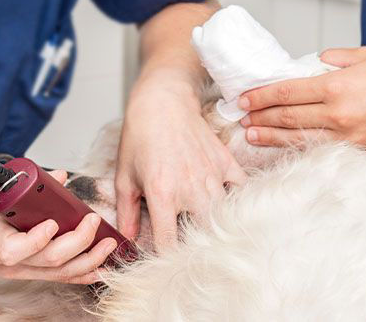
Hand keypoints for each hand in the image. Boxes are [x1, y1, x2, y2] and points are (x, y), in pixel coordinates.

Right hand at [0, 170, 117, 283]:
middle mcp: (6, 260)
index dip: (37, 239)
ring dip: (87, 260)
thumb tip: (59, 176)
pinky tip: (100, 268)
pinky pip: (57, 278)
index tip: (53, 223)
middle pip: (46, 261)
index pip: (15, 248)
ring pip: (57, 273)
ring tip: (109, 245)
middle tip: (94, 221)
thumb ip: (19, 177)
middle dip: (77, 243)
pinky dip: (81, 274)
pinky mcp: (26, 272)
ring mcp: (17, 270)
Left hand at [116, 71, 247, 250]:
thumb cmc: (140, 137)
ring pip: (224, 216)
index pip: (169, 243)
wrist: (162, 102)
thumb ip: (126, 211)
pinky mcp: (225, 163)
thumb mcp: (124, 176)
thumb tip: (127, 238)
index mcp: (162, 194)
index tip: (166, 263)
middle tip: (192, 251)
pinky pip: (241, 191)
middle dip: (198, 247)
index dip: (166, 259)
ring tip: (209, 231)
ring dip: (217, 226)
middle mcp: (190, 188)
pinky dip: (237, 200)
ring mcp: (212, 176)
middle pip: (204, 234)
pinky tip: (227, 205)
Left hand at [239, 47, 365, 150]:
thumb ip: (336, 58)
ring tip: (252, 135)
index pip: (287, 92)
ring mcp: (347, 135)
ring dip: (272, 137)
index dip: (261, 96)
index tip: (243, 98)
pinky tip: (284, 147)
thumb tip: (315, 61)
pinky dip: (298, 148)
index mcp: (337, 86)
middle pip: (287, 117)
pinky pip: (321, 149)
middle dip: (260, 117)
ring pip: (299, 138)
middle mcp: (338, 113)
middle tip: (240, 118)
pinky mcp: (358, 149)